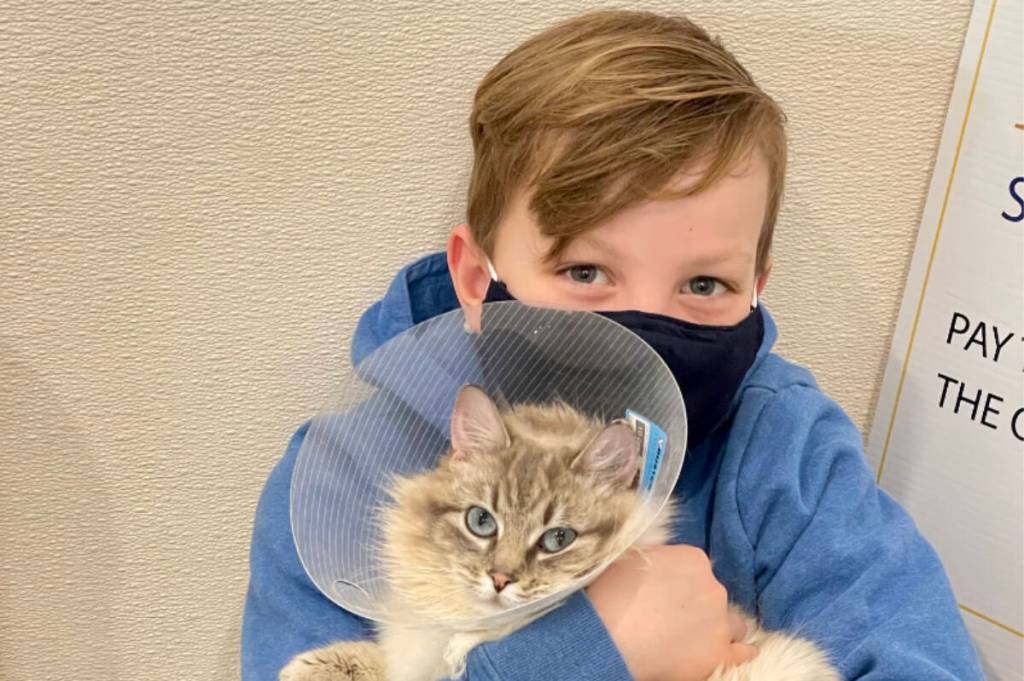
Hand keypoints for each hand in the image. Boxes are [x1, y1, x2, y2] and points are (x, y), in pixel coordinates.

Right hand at [586, 545, 755, 680]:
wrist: (609, 635)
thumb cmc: (610, 594)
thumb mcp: (630, 559)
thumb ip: (656, 560)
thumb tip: (657, 567)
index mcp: (693, 559)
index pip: (696, 568)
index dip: (681, 581)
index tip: (666, 591)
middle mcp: (713, 587)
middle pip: (713, 594)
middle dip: (697, 604)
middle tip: (672, 616)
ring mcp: (719, 622)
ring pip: (733, 623)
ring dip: (718, 628)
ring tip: (697, 638)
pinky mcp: (720, 654)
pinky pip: (743, 652)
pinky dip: (738, 652)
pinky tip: (732, 653)